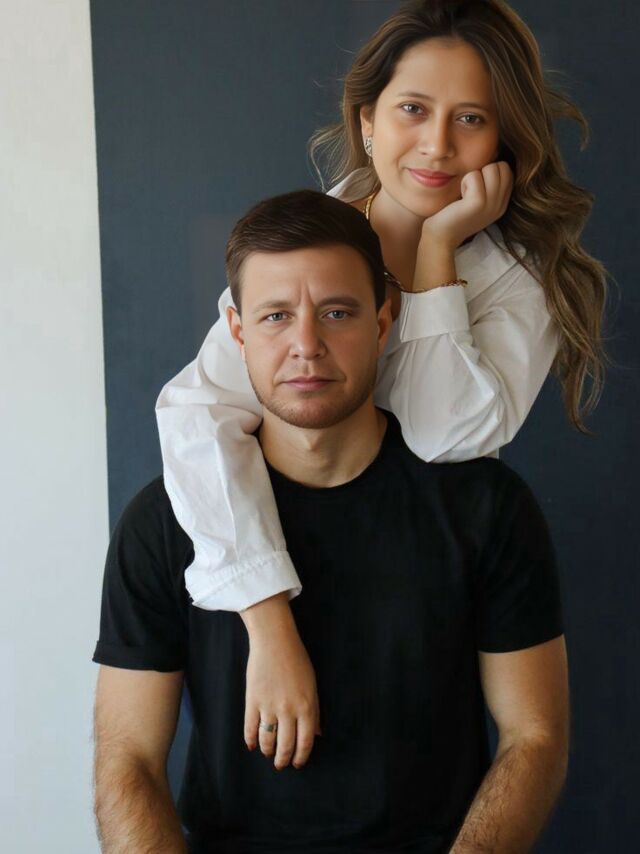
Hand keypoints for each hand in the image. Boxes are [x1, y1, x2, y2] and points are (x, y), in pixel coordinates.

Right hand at [244, 620, 320, 769]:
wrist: (274, 641)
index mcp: (307, 706)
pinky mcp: (252, 700)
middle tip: (281, 764)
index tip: (298, 763)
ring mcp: (269, 706)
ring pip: (267, 739)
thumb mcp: (312, 685)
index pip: (305, 742)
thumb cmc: (297, 660)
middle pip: (286, 745)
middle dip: (283, 759)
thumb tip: (317, 734)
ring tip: (268, 754)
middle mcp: (288, 710)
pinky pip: (250, 727)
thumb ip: (315, 711)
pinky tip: (252, 745)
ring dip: (267, 751)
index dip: (301, 756)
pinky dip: (251, 739)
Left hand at [421, 161, 512, 249]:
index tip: (475, 187)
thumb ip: (488, 184)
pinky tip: (460, 198)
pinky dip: (464, 182)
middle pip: (501, 166)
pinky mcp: (478, 203)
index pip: (507, 170)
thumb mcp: (478, 200)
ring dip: (473, 176)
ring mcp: (492, 204)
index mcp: (502, 203)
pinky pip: (474, 176)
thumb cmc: (453, 214)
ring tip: (464, 194)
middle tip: (469, 190)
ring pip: (490, 168)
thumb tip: (492, 156)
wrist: (440, 236)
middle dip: (482, 171)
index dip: (489, 171)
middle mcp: (501, 205)